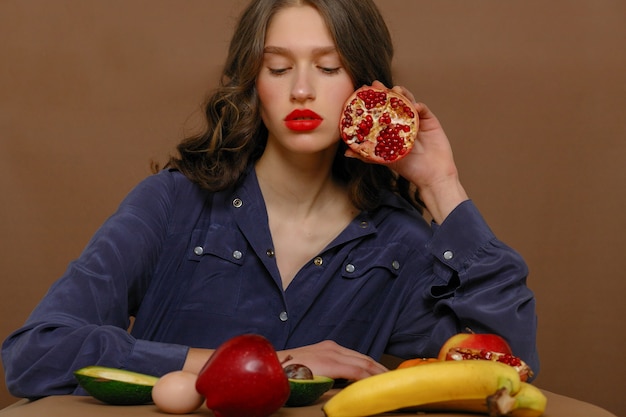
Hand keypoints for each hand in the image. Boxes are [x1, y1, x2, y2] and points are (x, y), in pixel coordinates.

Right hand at [279, 340, 386, 380]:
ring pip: (365, 364)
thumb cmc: (286, 373)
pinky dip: (370, 378)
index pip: (358, 357)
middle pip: (365, 359)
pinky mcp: (331, 363)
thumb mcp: (310, 368)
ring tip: (391, 383)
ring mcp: (332, 353)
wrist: (270, 368)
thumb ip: (324, 372)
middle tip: (394, 380)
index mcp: (328, 347)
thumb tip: (335, 384)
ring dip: (379, 374)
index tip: (384, 375)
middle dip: (381, 370)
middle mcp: (332, 347)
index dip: (373, 366)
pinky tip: (377, 385)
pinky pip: (357, 372)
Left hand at [345, 81, 467, 222]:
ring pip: (408, 101)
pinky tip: (414, 106)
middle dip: (385, 92)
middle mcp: (402, 121)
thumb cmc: (409, 168)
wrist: (432, 175)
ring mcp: (416, 119)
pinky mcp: (430, 121)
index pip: (380, 110)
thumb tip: (346, 153)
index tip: (361, 91)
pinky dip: (418, 106)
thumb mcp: (385, 160)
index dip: (372, 100)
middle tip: (376, 84)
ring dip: (402, 94)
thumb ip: (367, 155)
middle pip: (393, 102)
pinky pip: (423, 110)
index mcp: (390, 128)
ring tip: (395, 90)